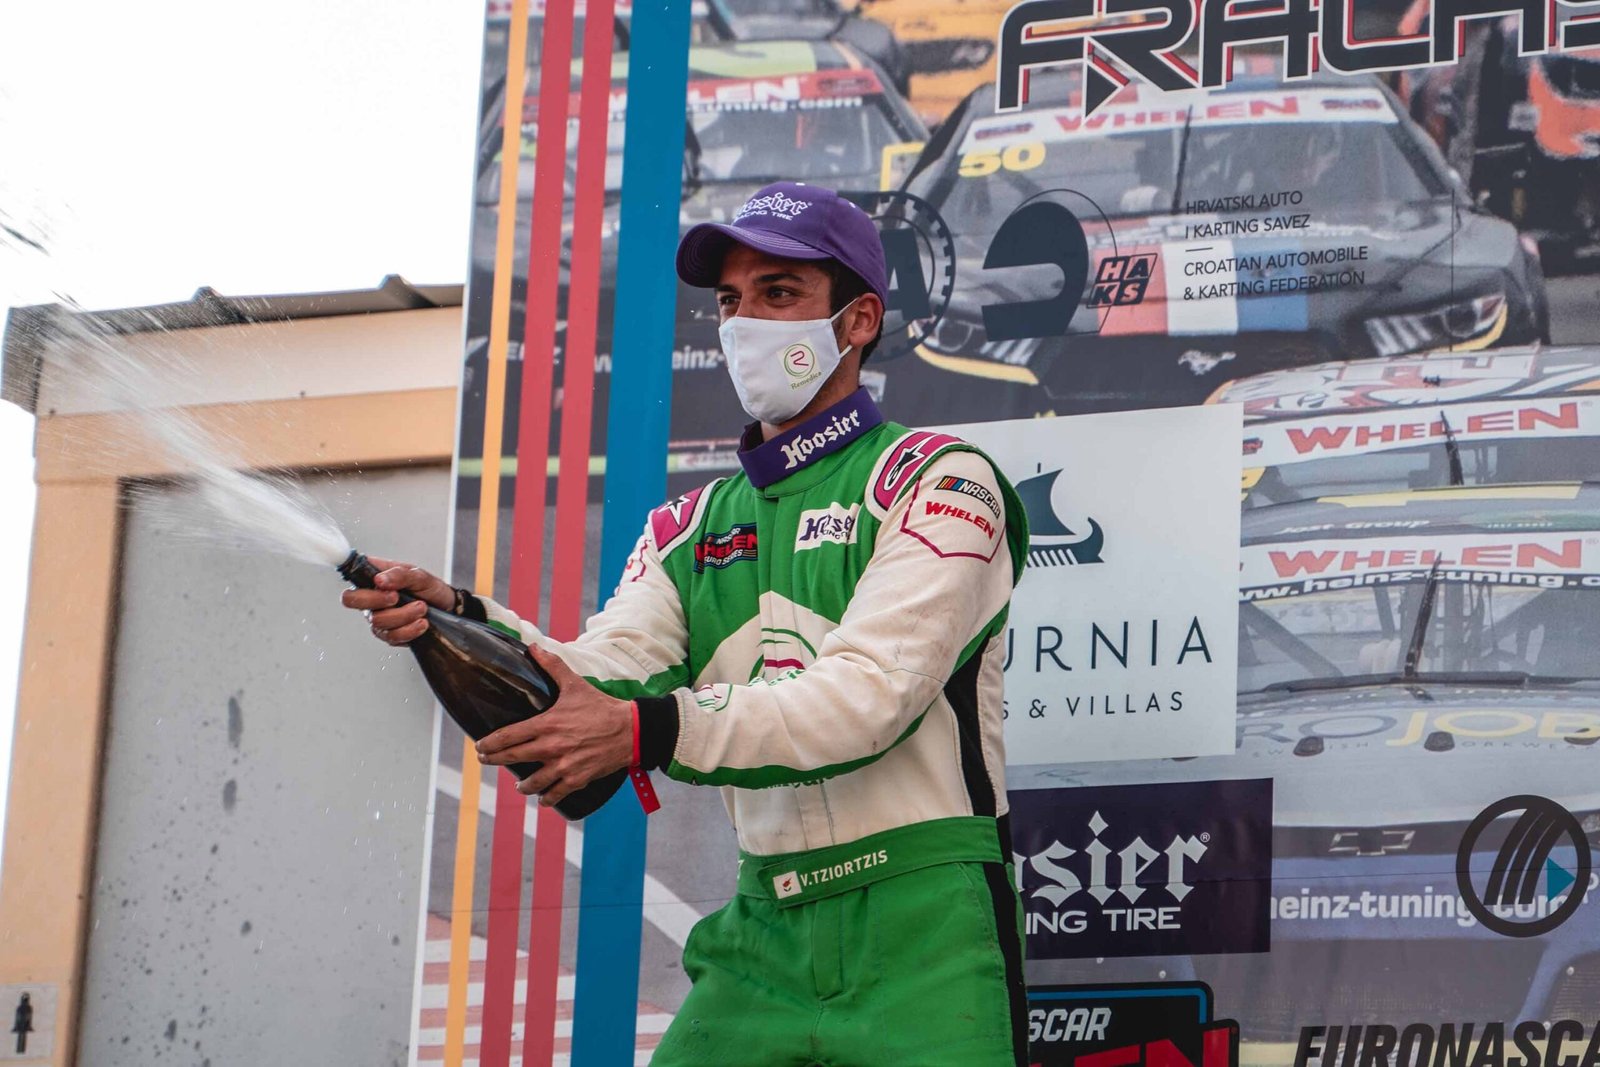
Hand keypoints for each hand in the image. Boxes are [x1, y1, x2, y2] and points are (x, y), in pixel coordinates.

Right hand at [340, 556, 455, 644]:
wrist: (446, 607)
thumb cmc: (429, 588)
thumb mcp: (418, 575)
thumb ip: (399, 574)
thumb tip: (380, 579)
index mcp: (372, 579)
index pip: (350, 579)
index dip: (356, 584)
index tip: (379, 583)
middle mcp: (371, 600)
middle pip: (354, 602)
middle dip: (377, 600)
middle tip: (397, 596)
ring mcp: (379, 618)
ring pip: (377, 622)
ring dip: (403, 615)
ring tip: (421, 608)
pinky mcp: (391, 635)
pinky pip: (393, 637)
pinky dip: (410, 630)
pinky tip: (422, 623)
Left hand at [475, 644, 632, 805]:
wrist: (630, 730)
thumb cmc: (601, 706)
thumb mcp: (575, 684)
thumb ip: (552, 666)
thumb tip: (534, 647)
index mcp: (547, 724)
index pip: (508, 736)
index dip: (489, 743)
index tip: (479, 747)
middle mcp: (552, 747)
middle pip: (513, 758)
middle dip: (494, 760)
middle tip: (486, 760)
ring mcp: (564, 765)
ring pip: (532, 783)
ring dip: (523, 785)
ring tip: (520, 784)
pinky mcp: (577, 779)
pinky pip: (554, 795)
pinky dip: (546, 798)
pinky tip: (542, 797)